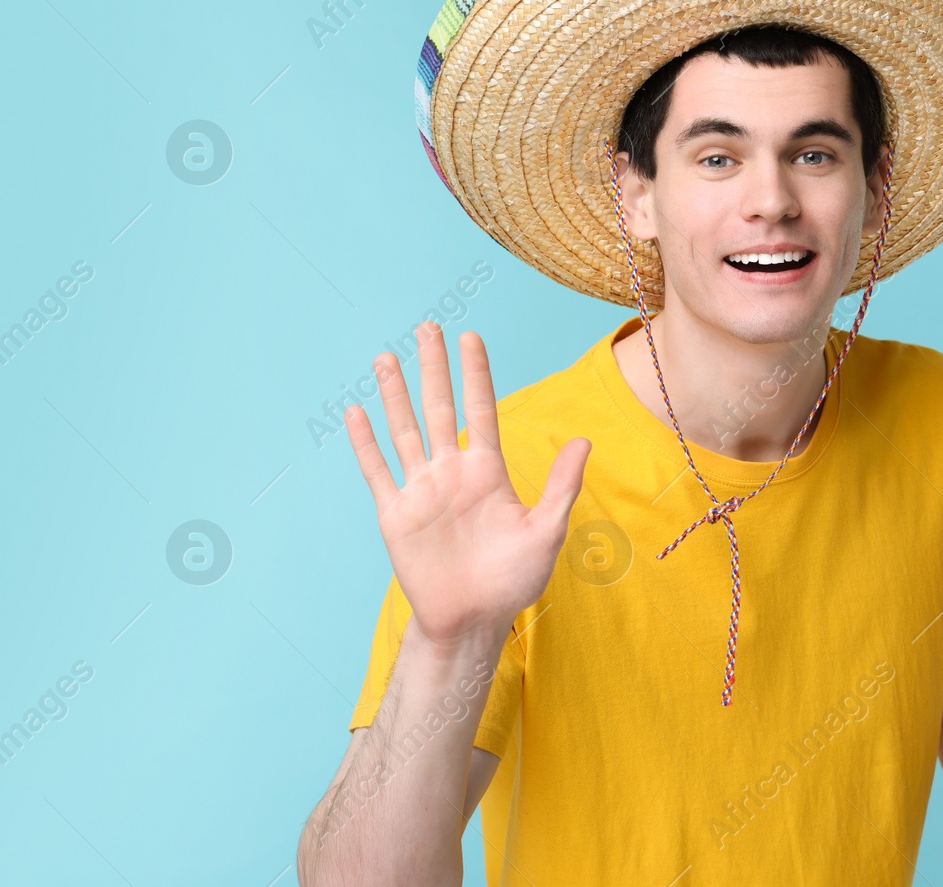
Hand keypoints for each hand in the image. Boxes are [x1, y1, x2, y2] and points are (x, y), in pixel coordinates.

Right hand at [345, 321, 590, 649]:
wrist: (473, 620)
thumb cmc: (514, 579)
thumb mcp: (546, 530)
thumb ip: (562, 484)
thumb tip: (583, 440)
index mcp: (487, 471)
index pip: (480, 410)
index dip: (475, 374)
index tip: (471, 337)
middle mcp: (451, 473)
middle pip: (438, 408)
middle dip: (433, 368)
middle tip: (428, 327)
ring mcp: (421, 490)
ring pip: (404, 431)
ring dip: (394, 395)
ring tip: (385, 357)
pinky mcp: (395, 514)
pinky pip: (377, 471)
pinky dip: (365, 443)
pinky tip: (356, 412)